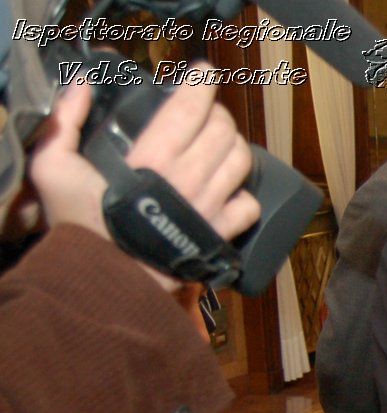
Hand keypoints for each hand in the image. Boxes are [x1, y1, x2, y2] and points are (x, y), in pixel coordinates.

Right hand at [29, 79, 258, 287]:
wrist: (101, 279)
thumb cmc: (78, 223)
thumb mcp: (52, 167)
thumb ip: (63, 123)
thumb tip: (78, 87)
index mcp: (153, 156)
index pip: (191, 106)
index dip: (203, 83)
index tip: (204, 73)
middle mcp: (188, 178)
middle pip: (224, 129)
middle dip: (217, 115)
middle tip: (206, 115)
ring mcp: (208, 207)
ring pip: (242, 162)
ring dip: (235, 148)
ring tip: (220, 147)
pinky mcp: (218, 235)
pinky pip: (248, 206)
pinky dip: (243, 195)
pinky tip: (228, 191)